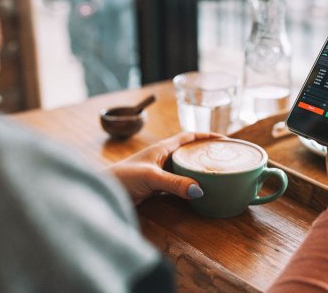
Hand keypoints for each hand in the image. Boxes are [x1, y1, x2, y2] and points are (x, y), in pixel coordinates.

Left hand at [108, 132, 222, 204]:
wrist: (104, 191)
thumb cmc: (123, 177)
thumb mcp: (151, 178)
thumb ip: (174, 183)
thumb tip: (199, 190)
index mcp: (162, 148)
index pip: (188, 137)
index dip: (205, 136)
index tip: (223, 139)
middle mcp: (162, 157)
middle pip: (188, 151)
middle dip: (205, 152)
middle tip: (223, 159)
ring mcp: (158, 171)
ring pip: (183, 168)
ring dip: (197, 170)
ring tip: (214, 174)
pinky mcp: (155, 186)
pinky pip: (177, 182)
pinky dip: (188, 184)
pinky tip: (196, 191)